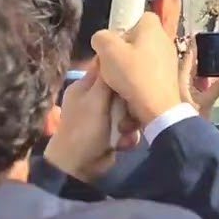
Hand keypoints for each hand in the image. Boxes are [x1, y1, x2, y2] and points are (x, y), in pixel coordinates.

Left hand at [43, 67, 140, 182]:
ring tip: (125, 131)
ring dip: (131, 121)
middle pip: (123, 88)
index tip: (141, 66)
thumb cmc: (84, 129)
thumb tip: (112, 51)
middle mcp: (95, 99)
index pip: (106, 66)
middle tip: (132, 109)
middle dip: (131, 101)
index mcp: (85, 87)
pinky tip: (123, 142)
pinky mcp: (113, 132)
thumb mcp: (95, 100)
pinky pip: (130, 127)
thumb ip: (106, 78)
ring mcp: (105, 116)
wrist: (77, 168)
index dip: (122, 64)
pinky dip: (128, 135)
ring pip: (130, 109)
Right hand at [90, 13, 182, 126]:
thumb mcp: (108, 51)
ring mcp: (169, 57)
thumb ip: (101, 38)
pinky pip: (148, 69)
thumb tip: (102, 38)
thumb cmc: (133, 74)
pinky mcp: (169, 74)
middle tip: (110, 60)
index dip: (123, 25)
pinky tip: (128, 87)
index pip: (138, 16)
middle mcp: (165, 39)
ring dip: (128, 64)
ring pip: (142, 54)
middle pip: (138, 37)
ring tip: (117, 77)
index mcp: (153, 27)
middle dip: (122, 48)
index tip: (112, 41)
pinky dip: (138, 76)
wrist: (158, 106)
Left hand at [178, 36, 218, 118]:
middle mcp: (177, 83)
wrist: (177, 132)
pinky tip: (204, 81)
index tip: (195, 36)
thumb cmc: (189, 117)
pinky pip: (187, 84)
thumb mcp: (207, 102)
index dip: (192, 47)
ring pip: (186, 74)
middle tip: (199, 46)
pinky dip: (196, 80)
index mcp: (182, 80)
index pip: (188, 59)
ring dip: (194, 69)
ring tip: (203, 63)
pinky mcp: (178, 98)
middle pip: (186, 65)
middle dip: (193, 57)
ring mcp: (177, 90)